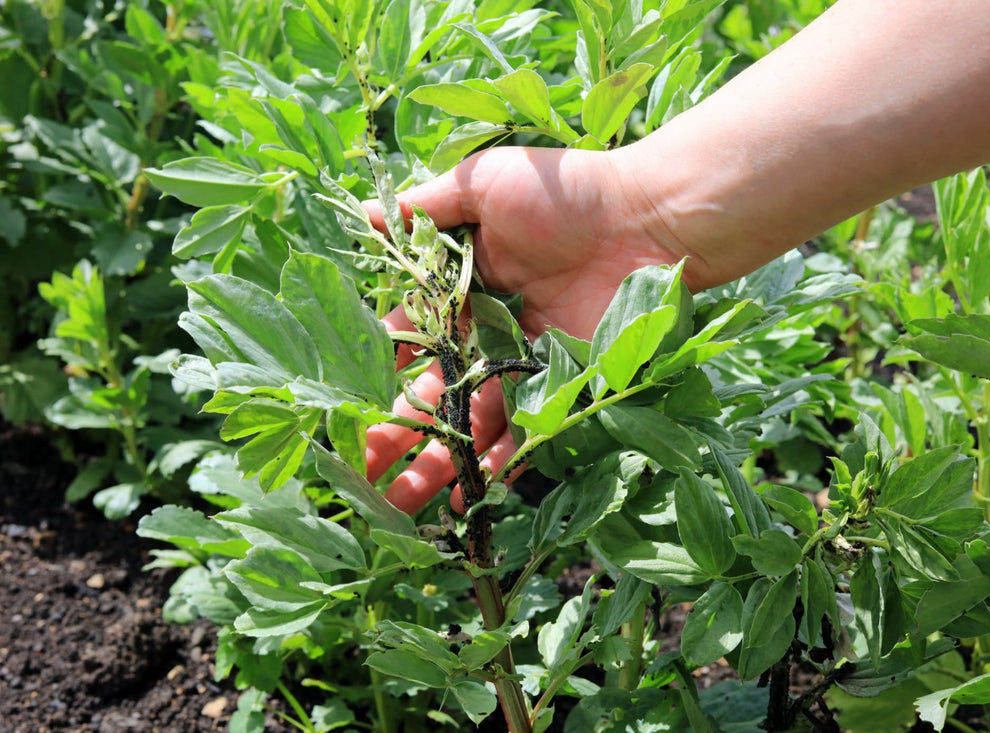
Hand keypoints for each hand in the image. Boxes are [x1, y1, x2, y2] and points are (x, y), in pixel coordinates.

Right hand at [364, 146, 696, 513]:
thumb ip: (425, 207)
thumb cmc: (564, 193)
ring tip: (395, 509)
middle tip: (358, 472)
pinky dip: (493, 470)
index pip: (407, 340)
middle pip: (429, 393)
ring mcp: (520, 366)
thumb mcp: (484, 185)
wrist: (646, 220)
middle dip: (391, 434)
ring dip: (432, 466)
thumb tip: (363, 214)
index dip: (375, 371)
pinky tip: (463, 502)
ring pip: (466, 425)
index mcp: (462, 290)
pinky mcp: (558, 388)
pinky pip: (521, 438)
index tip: (343, 402)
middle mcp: (485, 334)